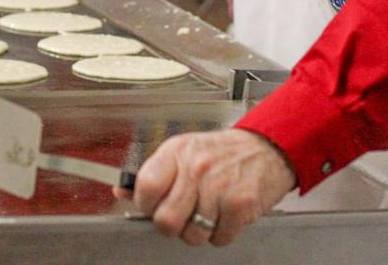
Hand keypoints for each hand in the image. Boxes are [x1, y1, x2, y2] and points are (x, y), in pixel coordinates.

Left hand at [115, 128, 295, 246]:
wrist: (266, 148)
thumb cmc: (221, 152)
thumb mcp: (183, 150)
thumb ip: (153, 172)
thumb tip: (122, 190)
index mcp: (177, 152)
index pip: (145, 187)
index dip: (146, 204)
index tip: (154, 205)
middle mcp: (196, 168)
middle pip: (166, 220)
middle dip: (172, 226)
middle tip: (181, 216)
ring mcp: (219, 187)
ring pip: (192, 235)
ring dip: (199, 231)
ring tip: (208, 211)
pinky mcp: (240, 206)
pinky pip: (219, 239)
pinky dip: (222, 233)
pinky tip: (225, 214)